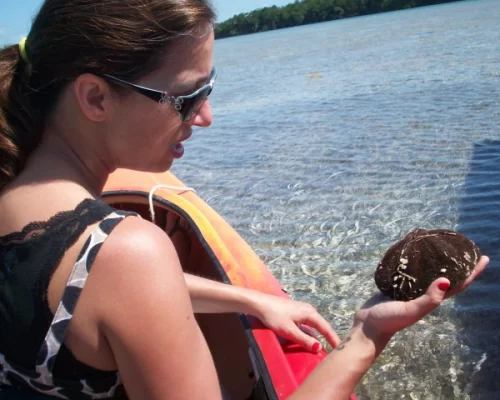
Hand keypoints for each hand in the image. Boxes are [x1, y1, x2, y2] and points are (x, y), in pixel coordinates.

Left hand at [250, 292, 340, 352]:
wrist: (260, 304)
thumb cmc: (275, 316)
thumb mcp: (289, 331)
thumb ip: (304, 340)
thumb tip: (319, 348)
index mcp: (310, 313)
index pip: (326, 328)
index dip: (333, 339)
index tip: (341, 348)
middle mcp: (309, 310)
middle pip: (321, 326)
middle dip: (328, 338)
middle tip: (335, 351)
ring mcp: (302, 310)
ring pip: (314, 326)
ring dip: (318, 336)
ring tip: (324, 348)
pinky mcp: (295, 313)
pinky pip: (307, 324)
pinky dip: (310, 333)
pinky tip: (309, 340)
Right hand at [353, 256, 488, 343]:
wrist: (368, 326)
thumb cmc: (389, 320)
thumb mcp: (411, 311)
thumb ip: (428, 299)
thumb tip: (446, 281)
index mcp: (432, 299)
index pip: (458, 284)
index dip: (472, 272)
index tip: (484, 258)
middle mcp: (424, 293)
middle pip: (447, 275)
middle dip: (459, 263)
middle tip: (466, 247)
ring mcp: (410, 289)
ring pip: (428, 271)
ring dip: (438, 260)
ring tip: (442, 246)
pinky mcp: (397, 285)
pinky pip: (410, 270)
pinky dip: (416, 260)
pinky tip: (414, 251)